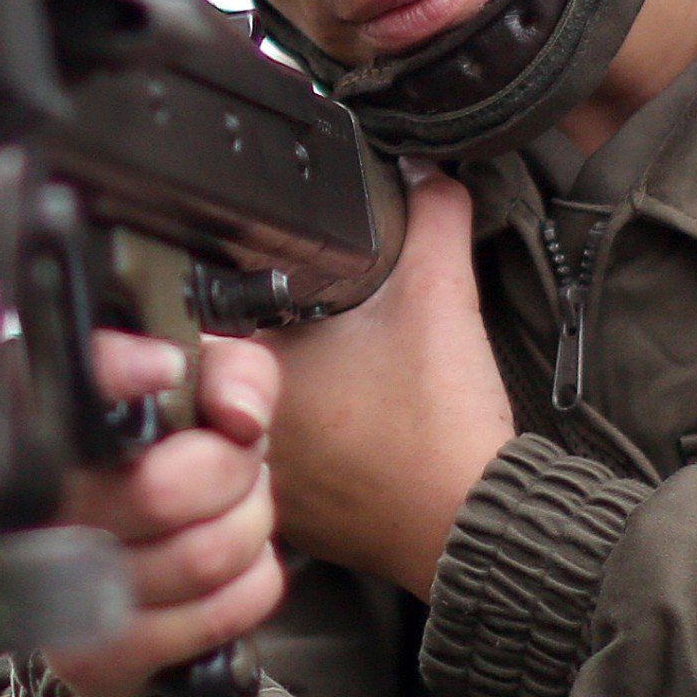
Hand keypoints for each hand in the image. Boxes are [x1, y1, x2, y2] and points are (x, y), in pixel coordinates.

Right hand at [44, 330, 284, 696]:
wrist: (124, 563)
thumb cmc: (162, 457)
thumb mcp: (199, 390)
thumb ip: (233, 372)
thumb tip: (240, 417)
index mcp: (38, 416)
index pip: (62, 386)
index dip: (120, 374)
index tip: (168, 372)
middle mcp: (30, 505)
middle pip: (161, 490)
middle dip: (234, 472)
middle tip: (237, 462)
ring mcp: (56, 592)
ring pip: (202, 557)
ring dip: (249, 527)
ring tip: (234, 510)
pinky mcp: (94, 660)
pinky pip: (220, 615)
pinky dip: (253, 583)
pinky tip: (230, 566)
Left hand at [269, 169, 512, 598]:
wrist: (479, 522)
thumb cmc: (442, 427)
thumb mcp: (442, 296)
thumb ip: (432, 219)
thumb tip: (428, 173)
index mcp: (250, 382)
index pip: (217, 314)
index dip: (252, 287)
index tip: (294, 287)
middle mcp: (237, 442)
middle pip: (234, 368)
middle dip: (276, 342)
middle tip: (328, 334)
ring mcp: (264, 487)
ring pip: (256, 422)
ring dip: (293, 398)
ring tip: (346, 382)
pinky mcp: (297, 523)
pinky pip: (288, 467)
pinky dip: (317, 447)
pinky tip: (357, 432)